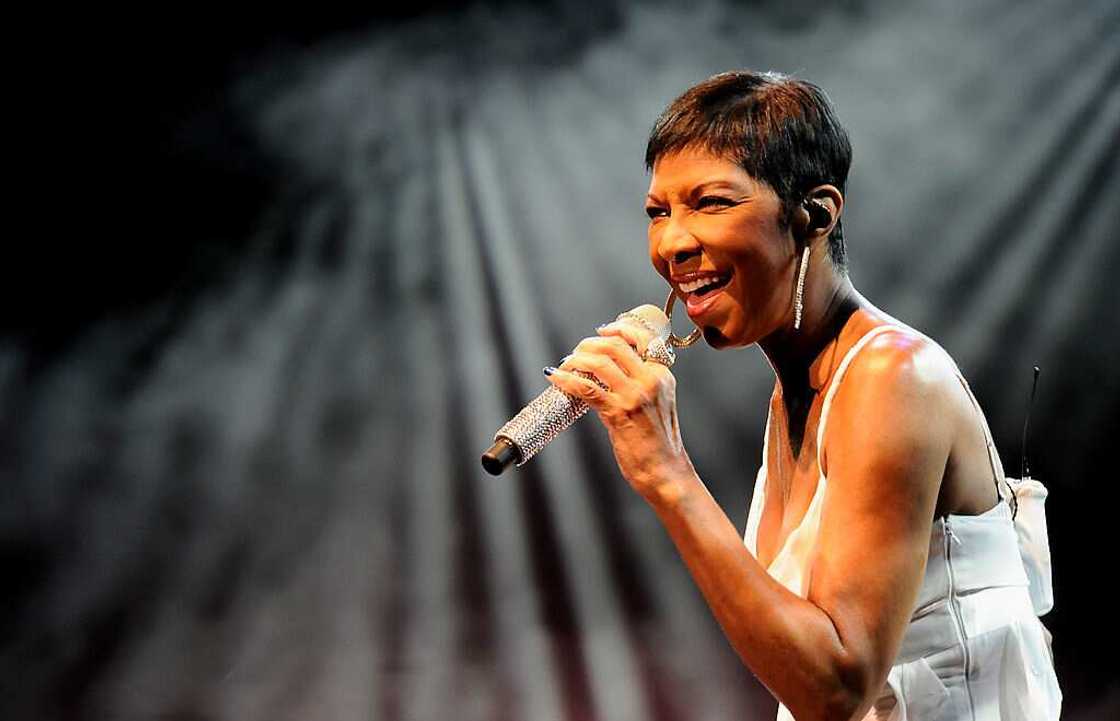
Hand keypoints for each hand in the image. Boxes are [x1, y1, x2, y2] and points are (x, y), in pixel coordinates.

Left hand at [543, 321, 693, 500]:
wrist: (666, 473)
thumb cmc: (659, 444)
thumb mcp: (658, 404)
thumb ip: (640, 384)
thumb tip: (608, 372)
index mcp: (662, 375)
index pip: (641, 338)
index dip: (618, 329)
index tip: (601, 331)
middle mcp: (651, 380)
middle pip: (615, 345)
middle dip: (589, 345)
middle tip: (576, 353)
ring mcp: (635, 396)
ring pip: (599, 362)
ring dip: (576, 360)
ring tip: (565, 365)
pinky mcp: (619, 413)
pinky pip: (586, 388)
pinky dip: (567, 380)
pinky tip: (555, 378)